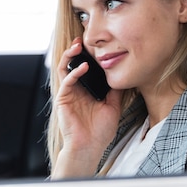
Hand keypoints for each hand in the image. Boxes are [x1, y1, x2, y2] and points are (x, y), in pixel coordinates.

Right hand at [51, 37, 122, 178]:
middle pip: (73, 64)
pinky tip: (84, 66)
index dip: (88, 55)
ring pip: (65, 68)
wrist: (90, 147)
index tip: (96, 44)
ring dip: (70, 55)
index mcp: (86, 89)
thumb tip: (123, 77)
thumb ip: (116, 92)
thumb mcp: (113, 107)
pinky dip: (74, 72)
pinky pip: (67, 81)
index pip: (85, 67)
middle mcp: (76, 89)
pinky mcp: (63, 98)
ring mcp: (68, 93)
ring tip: (78, 46)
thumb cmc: (99, 131)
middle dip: (76, 50)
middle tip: (83, 39)